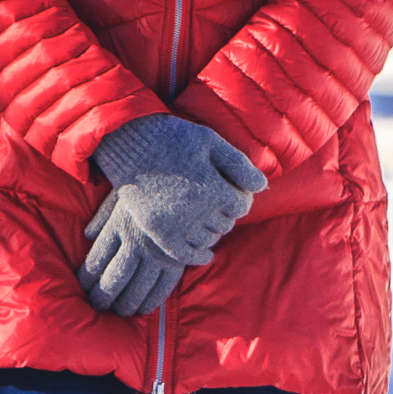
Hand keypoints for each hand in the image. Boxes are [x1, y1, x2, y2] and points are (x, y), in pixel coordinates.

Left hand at [80, 188, 203, 316]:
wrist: (188, 177)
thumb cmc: (152, 186)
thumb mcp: (122, 195)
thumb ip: (103, 217)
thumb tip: (87, 234)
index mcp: (118, 227)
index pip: (95, 261)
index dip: (87, 279)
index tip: (82, 290)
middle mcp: (136, 242)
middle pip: (114, 279)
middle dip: (103, 297)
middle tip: (97, 307)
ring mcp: (158, 252)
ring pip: (138, 287)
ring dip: (127, 304)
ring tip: (121, 312)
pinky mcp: (178, 257)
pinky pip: (164, 286)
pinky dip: (154, 300)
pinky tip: (145, 308)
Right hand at [89, 114, 267, 262]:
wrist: (130, 140)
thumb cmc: (175, 138)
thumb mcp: (212, 142)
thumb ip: (239, 165)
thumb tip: (262, 186)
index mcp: (213, 189)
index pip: (242, 206)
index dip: (240, 197)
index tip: (232, 189)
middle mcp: (196, 210)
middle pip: (226, 223)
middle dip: (225, 212)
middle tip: (216, 200)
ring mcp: (175, 222)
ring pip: (209, 238)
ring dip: (211, 229)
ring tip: (205, 214)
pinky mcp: (156, 229)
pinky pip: (184, 254)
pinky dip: (197, 255)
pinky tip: (206, 254)